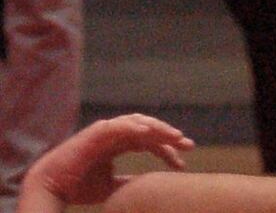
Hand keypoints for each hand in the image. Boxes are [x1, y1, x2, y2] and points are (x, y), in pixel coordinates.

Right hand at [23, 115, 191, 207]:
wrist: (51, 188)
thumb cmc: (78, 186)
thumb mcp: (111, 186)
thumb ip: (129, 181)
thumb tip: (149, 185)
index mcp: (120, 144)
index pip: (150, 142)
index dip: (167, 150)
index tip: (183, 162)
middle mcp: (116, 134)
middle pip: (149, 130)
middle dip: (169, 136)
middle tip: (188, 145)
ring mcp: (107, 131)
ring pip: (138, 123)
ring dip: (157, 128)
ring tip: (174, 136)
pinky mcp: (95, 132)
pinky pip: (118, 125)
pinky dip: (133, 126)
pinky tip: (147, 132)